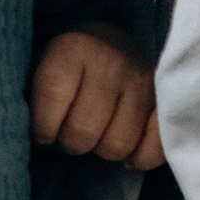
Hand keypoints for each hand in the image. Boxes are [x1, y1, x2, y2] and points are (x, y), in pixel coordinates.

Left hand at [31, 25, 165, 169]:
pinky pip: (156, 146)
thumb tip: (37, 142)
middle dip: (72, 142)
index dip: (43, 127)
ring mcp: (141, 80)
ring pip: (117, 145)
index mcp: (72, 49)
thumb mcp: (42, 67)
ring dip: (102, 149)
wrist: (110, 41)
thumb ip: (34, 100)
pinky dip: (139, 158)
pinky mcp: (165, 99)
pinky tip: (127, 153)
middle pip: (84, 131)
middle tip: (72, 131)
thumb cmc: (69, 65)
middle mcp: (110, 62)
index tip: (43, 130)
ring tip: (98, 134)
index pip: (52, 100)